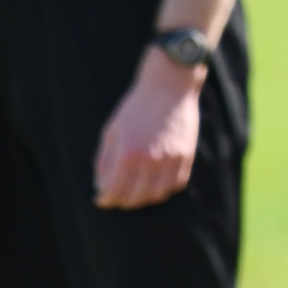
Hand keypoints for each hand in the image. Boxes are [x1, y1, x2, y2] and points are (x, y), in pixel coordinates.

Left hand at [94, 49, 203, 209]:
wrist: (169, 85)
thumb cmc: (137, 106)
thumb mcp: (112, 129)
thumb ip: (104, 159)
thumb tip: (100, 185)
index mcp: (128, 152)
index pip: (115, 191)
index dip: (105, 200)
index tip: (101, 200)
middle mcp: (150, 159)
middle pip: (136, 199)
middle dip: (123, 202)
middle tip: (117, 198)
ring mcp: (171, 159)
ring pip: (157, 196)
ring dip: (144, 199)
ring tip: (136, 192)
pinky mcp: (186, 155)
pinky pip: (176, 184)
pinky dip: (164, 189)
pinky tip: (155, 183)